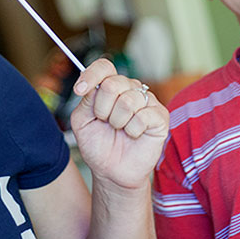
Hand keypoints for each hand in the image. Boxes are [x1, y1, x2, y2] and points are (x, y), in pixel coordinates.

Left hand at [70, 59, 168, 189]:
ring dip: (117, 122)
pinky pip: (142, 116)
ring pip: (127, 100)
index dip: (91, 75)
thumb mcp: (82, 121)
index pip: (104, 67)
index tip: (79, 90)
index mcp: (110, 87)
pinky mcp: (160, 116)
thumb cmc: (99, 146)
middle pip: (112, 83)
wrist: (112, 171)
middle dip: (102, 108)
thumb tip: (91, 85)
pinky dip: (132, 130)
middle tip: (105, 122)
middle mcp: (130, 89)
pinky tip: (133, 135)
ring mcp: (147, 101)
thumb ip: (85, 100)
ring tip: (120, 130)